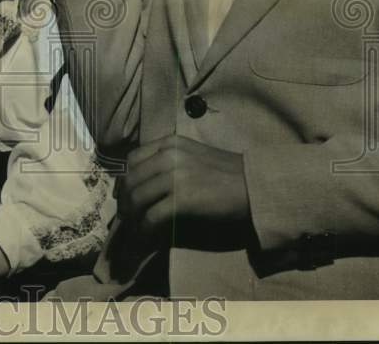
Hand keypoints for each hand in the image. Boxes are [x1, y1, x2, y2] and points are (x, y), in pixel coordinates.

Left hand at [116, 134, 252, 249]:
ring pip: (138, 198)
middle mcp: (168, 156)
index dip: (125, 179)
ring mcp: (173, 176)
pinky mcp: (181, 199)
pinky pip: (152, 216)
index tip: (126, 194)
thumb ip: (168, 160)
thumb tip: (145, 181)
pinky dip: (145, 228)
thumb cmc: (227, 172)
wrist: (253, 185)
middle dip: (125, 201)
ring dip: (133, 216)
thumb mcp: (192, 154)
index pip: (132, 159)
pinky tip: (146, 235)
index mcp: (169, 143)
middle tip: (127, 216)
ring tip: (135, 227)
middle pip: (131, 180)